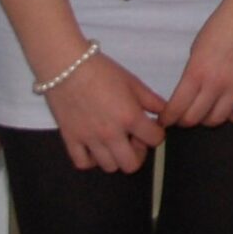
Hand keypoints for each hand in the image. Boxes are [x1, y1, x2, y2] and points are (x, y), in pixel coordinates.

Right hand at [41, 50, 167, 172]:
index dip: (156, 134)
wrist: (68, 66)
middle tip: (134, 139)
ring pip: (109, 167)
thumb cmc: (102, 70)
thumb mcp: (133, 82)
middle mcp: (111, 133)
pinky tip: (96, 147)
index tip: (151, 127)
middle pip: (131, 165)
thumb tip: (164, 112)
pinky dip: (91, 160)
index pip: (155, 140)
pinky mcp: (70, 140)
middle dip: (138, 153)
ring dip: (116, 157)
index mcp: (130, 117)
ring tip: (115, 141)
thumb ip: (152, 100)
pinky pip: (83, 163)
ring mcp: (89, 139)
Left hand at [164, 0, 232, 125]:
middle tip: (185, 117)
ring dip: (209, 120)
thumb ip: (192, 74)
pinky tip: (231, 112)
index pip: (177, 108)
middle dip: (186, 121)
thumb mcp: (196, 48)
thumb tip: (189, 94)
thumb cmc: (223, 23)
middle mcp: (216, 83)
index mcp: (196, 71)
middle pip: (195, 118)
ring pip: (219, 119)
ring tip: (208, 112)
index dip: (168, 118)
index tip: (167, 120)